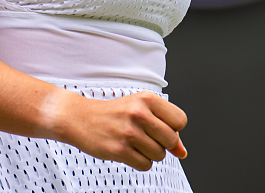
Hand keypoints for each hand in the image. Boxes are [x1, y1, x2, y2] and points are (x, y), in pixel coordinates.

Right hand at [49, 90, 187, 170]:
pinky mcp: (119, 149)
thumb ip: (166, 128)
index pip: (180, 120)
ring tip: (135, 143)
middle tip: (147, 137)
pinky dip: (140, 162)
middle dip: (163, 143)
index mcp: (147, 98)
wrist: (81, 118)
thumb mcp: (142, 110)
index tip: (160, 127)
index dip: (174, 128)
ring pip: (160, 155)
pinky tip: (129, 151)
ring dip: (150, 153)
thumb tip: (183, 152)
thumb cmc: (115, 114)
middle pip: (171, 140)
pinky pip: (146, 165)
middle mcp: (139, 113)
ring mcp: (129, 132)